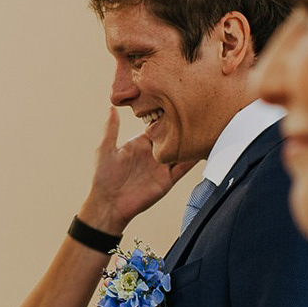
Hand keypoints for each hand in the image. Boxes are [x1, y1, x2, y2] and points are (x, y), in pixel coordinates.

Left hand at [80, 108, 197, 233]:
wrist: (109, 205)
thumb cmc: (103, 177)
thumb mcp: (106, 149)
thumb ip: (111, 129)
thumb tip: (111, 107)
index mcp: (140, 143)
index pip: (157, 125)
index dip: (166, 115)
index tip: (175, 101)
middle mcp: (153, 153)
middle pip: (172, 136)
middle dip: (183, 126)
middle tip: (195, 111)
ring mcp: (162, 166)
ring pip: (181, 150)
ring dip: (191, 141)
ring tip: (204, 127)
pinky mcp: (168, 180)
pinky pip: (184, 167)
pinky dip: (193, 159)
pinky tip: (202, 148)